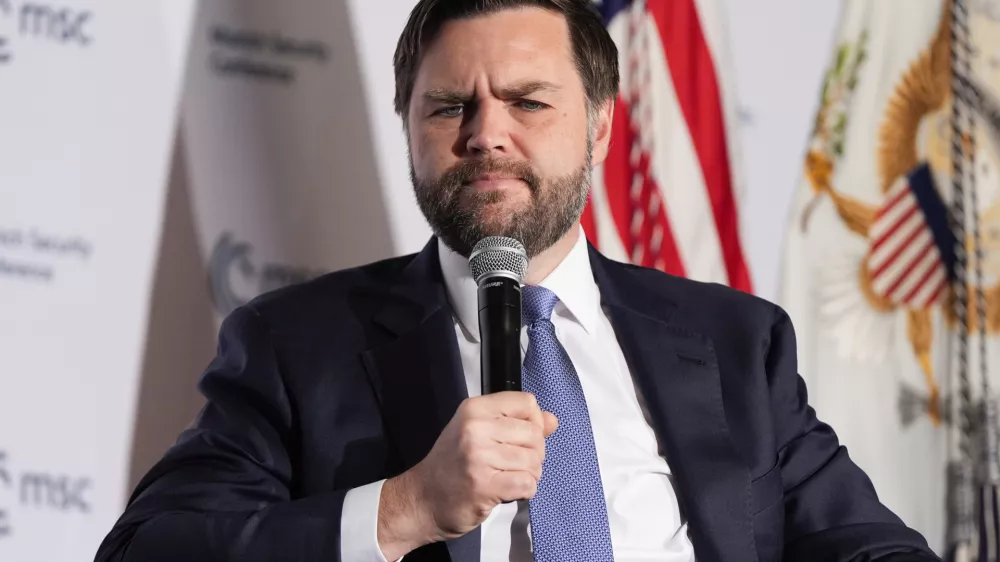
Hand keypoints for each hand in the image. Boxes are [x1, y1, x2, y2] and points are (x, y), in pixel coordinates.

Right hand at [376, 392, 557, 558]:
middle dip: (534, 454)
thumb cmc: (451, 465)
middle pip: (534, 433)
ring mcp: (478, 457)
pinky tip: (507, 491)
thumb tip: (552, 420)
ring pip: (534, 461)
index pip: (527, 403)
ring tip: (508, 478)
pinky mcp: (483, 485)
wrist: (422, 499)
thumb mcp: (479, 432)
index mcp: (474, 409)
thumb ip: (517, 423)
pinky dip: (525, 491)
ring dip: (529, 475)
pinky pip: (527, 483)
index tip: (522, 437)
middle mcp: (475, 428)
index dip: (534, 422)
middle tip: (514, 465)